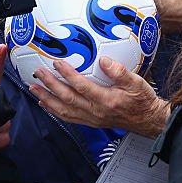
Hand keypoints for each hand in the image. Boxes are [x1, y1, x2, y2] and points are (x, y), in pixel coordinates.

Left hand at [30, 57, 170, 137]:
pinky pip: (68, 117)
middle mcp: (95, 112)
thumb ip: (120, 71)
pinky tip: (46, 104)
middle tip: (38, 74)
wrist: (147, 120)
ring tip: (34, 89)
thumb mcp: (136, 82)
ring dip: (47, 99)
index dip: (67, 74)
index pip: (82, 86)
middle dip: (50, 85)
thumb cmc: (142, 100)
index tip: (57, 63)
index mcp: (106, 100)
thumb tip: (105, 60)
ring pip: (63, 110)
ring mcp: (91, 119)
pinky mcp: (90, 122)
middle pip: (67, 98)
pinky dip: (54, 110)